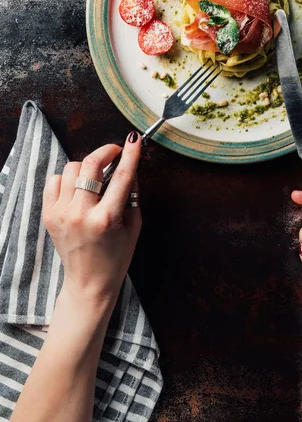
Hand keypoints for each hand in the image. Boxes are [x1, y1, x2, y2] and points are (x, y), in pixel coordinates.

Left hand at [42, 132, 141, 310]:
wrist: (89, 282)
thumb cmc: (116, 256)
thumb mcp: (134, 225)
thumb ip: (131, 194)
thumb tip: (128, 166)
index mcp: (106, 219)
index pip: (121, 176)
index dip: (130, 154)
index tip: (133, 139)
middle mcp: (80, 214)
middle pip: (90, 165)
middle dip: (105, 151)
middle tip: (115, 152)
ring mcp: (61, 214)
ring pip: (71, 168)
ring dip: (87, 168)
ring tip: (95, 180)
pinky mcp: (49, 215)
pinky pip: (55, 180)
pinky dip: (68, 179)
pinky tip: (78, 190)